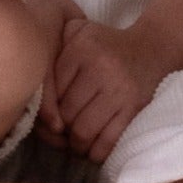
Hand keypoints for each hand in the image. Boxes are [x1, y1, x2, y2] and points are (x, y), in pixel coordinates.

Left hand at [46, 17, 176, 163]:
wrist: (151, 47)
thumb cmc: (105, 43)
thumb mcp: (77, 30)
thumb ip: (53, 46)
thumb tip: (32, 82)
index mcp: (81, 49)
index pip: (52, 89)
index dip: (45, 109)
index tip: (46, 118)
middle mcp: (100, 68)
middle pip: (66, 113)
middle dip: (59, 130)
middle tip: (58, 136)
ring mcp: (119, 90)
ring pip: (83, 130)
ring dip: (75, 144)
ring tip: (74, 144)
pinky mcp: (134, 107)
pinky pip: (109, 139)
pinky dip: (96, 152)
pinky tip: (91, 151)